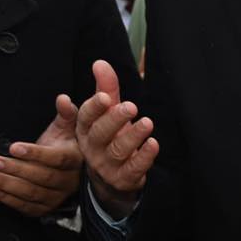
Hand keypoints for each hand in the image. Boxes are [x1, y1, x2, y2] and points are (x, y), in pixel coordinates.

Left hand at [0, 95, 82, 216]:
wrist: (71, 172)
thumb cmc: (65, 145)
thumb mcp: (67, 128)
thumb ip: (66, 113)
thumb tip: (62, 98)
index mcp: (76, 159)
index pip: (57, 159)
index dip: (35, 154)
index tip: (14, 147)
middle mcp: (70, 180)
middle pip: (42, 177)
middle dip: (17, 169)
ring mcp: (58, 196)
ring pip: (32, 193)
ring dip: (8, 184)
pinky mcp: (46, 208)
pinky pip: (26, 206)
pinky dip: (8, 198)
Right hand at [75, 59, 156, 216]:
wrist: (111, 177)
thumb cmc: (110, 137)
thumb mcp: (107, 113)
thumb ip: (106, 88)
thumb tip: (100, 63)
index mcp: (86, 129)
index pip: (86, 116)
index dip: (94, 106)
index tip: (105, 96)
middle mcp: (93, 147)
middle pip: (101, 133)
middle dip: (115, 119)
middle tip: (131, 106)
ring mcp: (107, 165)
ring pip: (118, 150)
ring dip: (133, 136)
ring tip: (147, 123)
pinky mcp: (124, 178)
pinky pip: (134, 168)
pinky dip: (144, 156)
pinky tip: (154, 144)